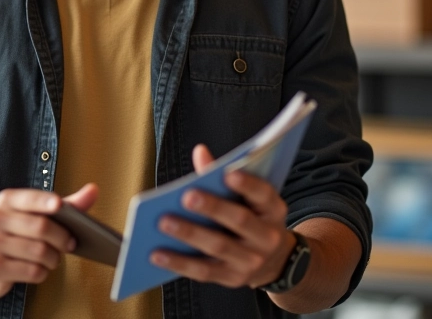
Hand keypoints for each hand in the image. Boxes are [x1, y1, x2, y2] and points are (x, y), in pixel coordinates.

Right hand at [0, 183, 97, 298]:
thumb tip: (93, 190)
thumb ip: (66, 204)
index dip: (46, 202)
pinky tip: (39, 269)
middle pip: (40, 227)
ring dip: (53, 258)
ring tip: (54, 258)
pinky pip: (30, 271)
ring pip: (38, 251)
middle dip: (61, 238)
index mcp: (6, 200)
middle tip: (69, 243)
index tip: (60, 206)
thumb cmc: (14, 232)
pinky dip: (42, 273)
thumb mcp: (35, 213)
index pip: (29, 198)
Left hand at [149, 145, 294, 289]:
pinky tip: (158, 253)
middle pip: (239, 220)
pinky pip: (203, 271)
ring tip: (164, 222)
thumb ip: (223, 173)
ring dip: (189, 234)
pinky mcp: (231, 278)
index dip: (247, 184)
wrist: (273, 260)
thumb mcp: (249, 195)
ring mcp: (250, 261)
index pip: (263, 194)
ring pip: (218, 246)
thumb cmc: (253, 216)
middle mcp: (267, 237)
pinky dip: (179, 263)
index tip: (228, 173)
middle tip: (186, 196)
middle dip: (212, 208)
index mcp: (272, 209)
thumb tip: (200, 152)